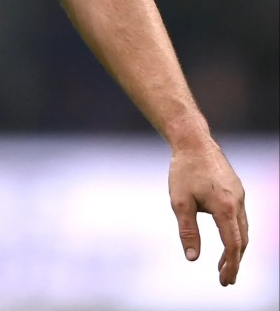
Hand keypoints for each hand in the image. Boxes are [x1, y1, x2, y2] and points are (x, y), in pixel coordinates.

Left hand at [168, 139, 247, 285]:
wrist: (193, 140)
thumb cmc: (184, 170)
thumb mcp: (180, 201)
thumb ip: (188, 231)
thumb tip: (192, 258)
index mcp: (226, 208)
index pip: (233, 245)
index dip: (231, 266)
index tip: (225, 281)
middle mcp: (238, 202)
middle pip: (242, 240)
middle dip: (234, 262)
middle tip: (225, 279)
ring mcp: (240, 194)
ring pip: (243, 228)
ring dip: (235, 248)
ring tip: (223, 264)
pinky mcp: (236, 188)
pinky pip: (240, 216)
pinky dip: (235, 232)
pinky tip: (224, 236)